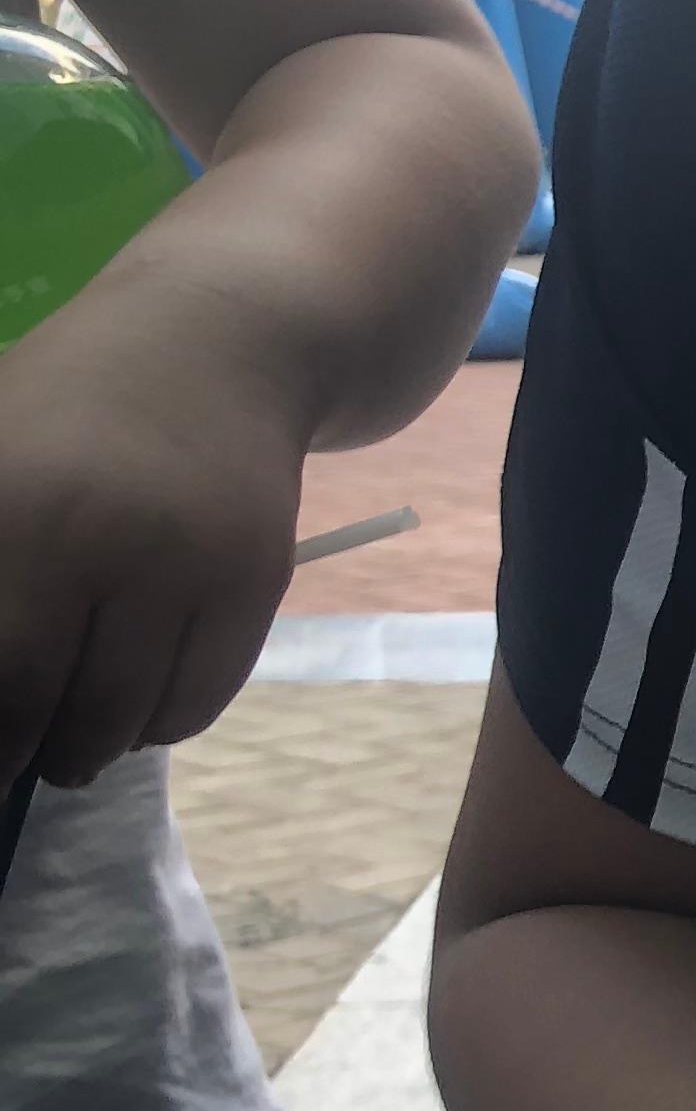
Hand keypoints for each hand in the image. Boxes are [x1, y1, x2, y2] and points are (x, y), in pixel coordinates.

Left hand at [0, 278, 307, 785]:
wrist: (214, 348)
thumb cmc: (68, 410)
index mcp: (12, 512)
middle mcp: (102, 542)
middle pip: (53, 705)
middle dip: (28, 753)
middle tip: (20, 762)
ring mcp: (189, 566)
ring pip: (133, 714)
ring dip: (97, 745)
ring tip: (79, 740)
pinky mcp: (256, 583)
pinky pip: (203, 696)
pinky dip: (164, 722)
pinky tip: (138, 707)